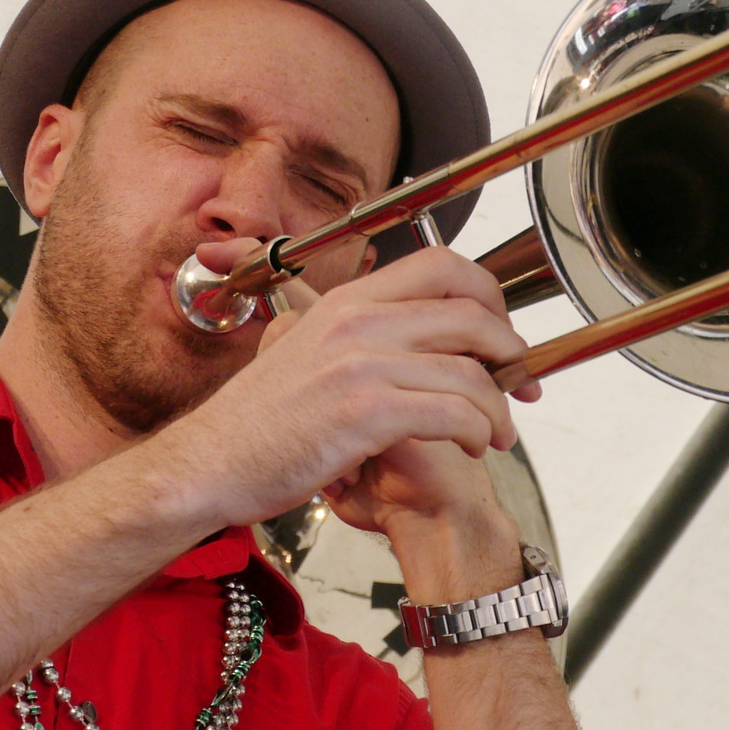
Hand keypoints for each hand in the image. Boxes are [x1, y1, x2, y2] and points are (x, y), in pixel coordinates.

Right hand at [150, 240, 540, 531]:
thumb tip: (395, 327)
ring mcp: (361, 363)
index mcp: (346, 300)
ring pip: (471, 370)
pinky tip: (469, 450)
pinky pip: (453, 413)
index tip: (501, 335)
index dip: (488, 297)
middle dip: (511, 351)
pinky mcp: (365, 411)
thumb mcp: (298, 350)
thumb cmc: (256, 423)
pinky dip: (475, 433)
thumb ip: (347, 333)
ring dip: (497, 408)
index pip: (443, 266)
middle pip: (472, 311)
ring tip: (494, 435)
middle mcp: (357, 320)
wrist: (209, 464)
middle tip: (520, 386)